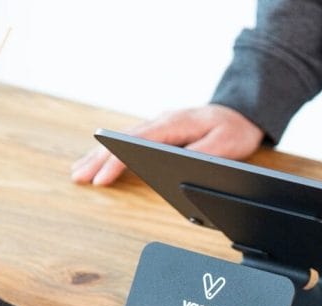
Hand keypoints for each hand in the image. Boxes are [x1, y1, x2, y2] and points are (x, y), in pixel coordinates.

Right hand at [71, 104, 263, 184]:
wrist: (243, 112)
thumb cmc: (235, 129)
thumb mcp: (226, 145)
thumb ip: (202, 155)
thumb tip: (180, 169)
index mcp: (176, 123)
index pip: (139, 142)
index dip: (118, 160)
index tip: (102, 175)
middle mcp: (163, 120)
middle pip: (123, 139)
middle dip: (99, 158)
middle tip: (78, 177)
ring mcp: (161, 124)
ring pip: (123, 139)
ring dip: (100, 155)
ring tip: (78, 171)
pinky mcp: (162, 130)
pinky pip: (131, 140)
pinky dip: (113, 151)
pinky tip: (99, 161)